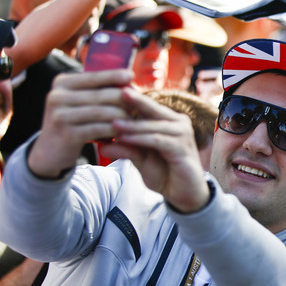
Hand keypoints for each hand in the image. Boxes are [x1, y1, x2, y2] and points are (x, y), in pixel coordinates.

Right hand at [27, 69, 133, 177]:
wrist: (50, 151)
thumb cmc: (73, 122)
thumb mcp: (78, 102)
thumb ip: (96, 89)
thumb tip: (128, 78)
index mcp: (61, 83)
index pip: (92, 76)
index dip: (113, 75)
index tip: (131, 75)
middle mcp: (57, 96)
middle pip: (99, 94)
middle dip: (122, 98)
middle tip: (139, 103)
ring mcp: (60, 115)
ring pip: (101, 112)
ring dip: (121, 115)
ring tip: (135, 117)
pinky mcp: (66, 134)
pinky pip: (97, 129)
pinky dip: (114, 130)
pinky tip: (125, 131)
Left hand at [100, 87, 209, 212]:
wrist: (184, 194)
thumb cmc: (165, 173)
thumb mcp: (140, 160)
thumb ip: (126, 149)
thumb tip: (102, 144)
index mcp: (169, 120)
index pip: (147, 105)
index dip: (130, 98)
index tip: (108, 91)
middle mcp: (179, 123)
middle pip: (152, 108)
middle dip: (133, 101)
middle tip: (112, 93)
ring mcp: (183, 134)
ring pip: (154, 125)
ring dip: (132, 125)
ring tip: (112, 123)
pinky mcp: (183, 148)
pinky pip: (158, 140)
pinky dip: (140, 139)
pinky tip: (125, 138)